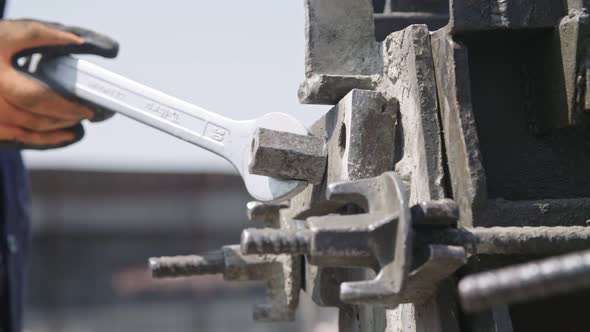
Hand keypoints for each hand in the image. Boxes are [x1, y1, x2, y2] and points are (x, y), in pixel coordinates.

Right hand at [0, 19, 117, 148]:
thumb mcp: (9, 34)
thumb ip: (40, 35)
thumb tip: (76, 41)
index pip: (38, 98)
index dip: (66, 107)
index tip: (89, 109)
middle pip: (36, 118)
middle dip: (65, 118)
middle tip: (85, 114)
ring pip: (27, 130)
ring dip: (55, 129)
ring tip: (75, 122)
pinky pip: (17, 136)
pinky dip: (41, 138)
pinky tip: (60, 134)